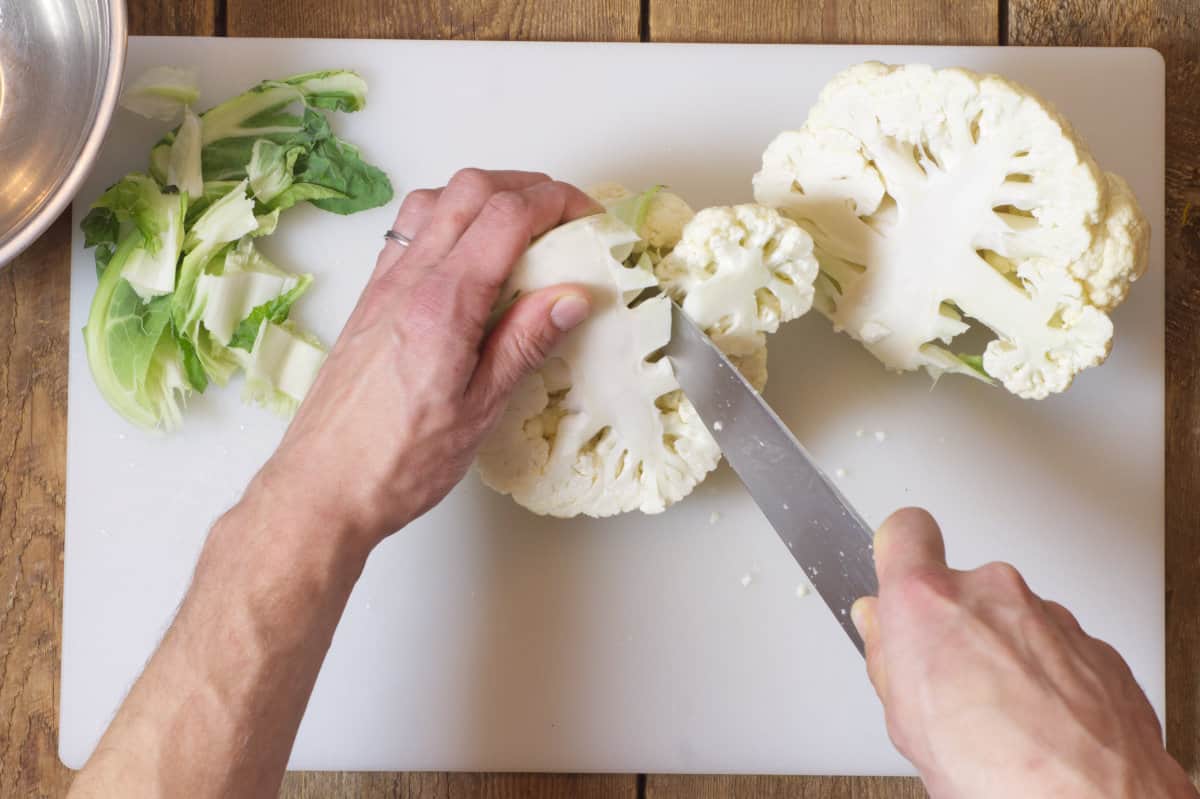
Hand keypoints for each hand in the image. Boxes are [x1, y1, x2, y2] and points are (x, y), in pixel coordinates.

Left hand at [258, 169, 599, 547]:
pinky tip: (471, 254)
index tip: (588, 217)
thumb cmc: (399, 462)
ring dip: (483, 195)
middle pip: (470, 189)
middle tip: (564, 215)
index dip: (556, 202)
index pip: (506, 216)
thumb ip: (525, 343)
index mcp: (443, 304)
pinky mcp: (369, 299)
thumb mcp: (481, 409)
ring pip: (434, 199)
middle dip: (526, 185)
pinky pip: (409, 230)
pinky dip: (449, 218)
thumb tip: (572, 296)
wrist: (322, 487)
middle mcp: (408, 280)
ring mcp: (383, 284)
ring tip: (521, 227)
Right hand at [851, 508, 1194, 798]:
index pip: (904, 531)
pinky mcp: (1094, 644)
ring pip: (1012, 619)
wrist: (1088, 797)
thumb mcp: (902, 717)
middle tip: (948, 682)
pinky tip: (1039, 723)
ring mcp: (1048, 615)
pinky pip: (1055, 647)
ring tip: (1001, 717)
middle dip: (954, 625)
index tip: (898, 569)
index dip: (899, 550)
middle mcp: (991, 592)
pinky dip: (1046, 677)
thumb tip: (878, 627)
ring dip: (1003, 653)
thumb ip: (886, 654)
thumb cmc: (998, 768)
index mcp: (928, 600)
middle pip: (960, 588)